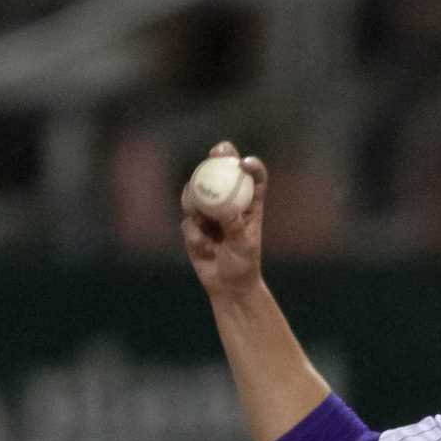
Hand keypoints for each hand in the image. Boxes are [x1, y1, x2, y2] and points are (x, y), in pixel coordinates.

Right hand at [180, 142, 268, 299]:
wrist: (227, 286)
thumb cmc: (243, 265)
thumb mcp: (243, 245)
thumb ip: (234, 224)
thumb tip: (223, 207)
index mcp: (249, 204)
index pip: (252, 178)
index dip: (250, 165)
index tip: (243, 162)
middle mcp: (228, 202)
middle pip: (220, 173)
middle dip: (216, 158)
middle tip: (214, 154)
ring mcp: (208, 212)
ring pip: (196, 193)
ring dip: (196, 201)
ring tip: (203, 221)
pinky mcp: (193, 225)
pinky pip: (188, 222)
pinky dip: (195, 234)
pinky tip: (206, 249)